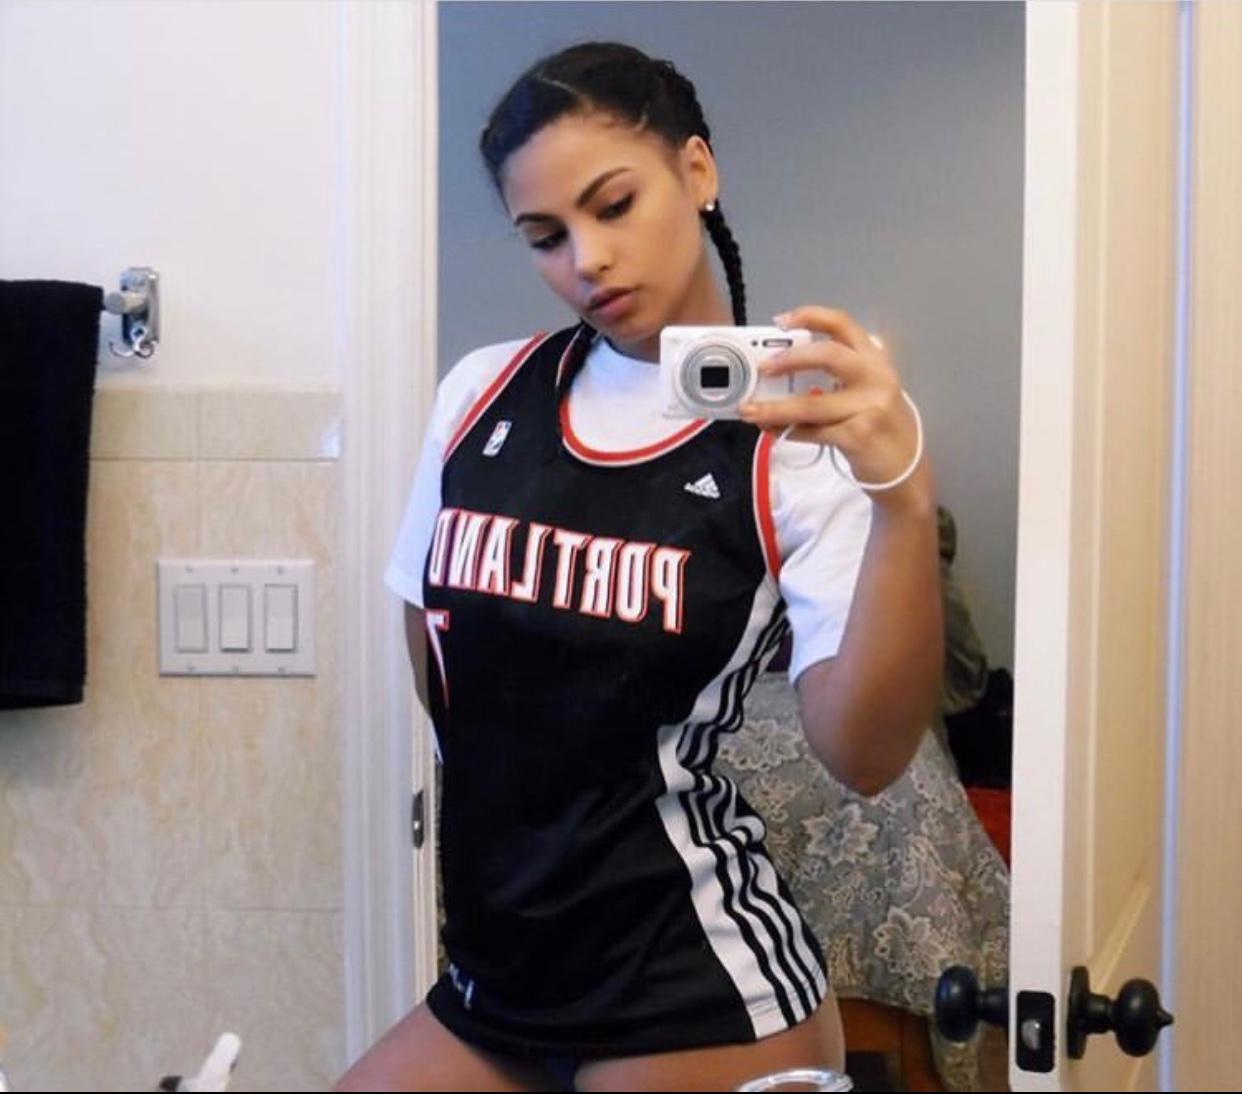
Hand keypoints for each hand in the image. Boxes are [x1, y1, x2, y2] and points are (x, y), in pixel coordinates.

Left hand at [738, 304, 933, 512]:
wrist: (907, 472)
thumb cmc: (881, 428)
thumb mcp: (870, 392)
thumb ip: (839, 377)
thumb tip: (782, 375)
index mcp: (876, 361)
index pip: (844, 325)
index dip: (811, 317)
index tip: (780, 321)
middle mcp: (876, 378)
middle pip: (828, 356)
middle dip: (789, 359)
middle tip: (762, 368)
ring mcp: (869, 408)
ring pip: (812, 403)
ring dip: (775, 408)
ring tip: (749, 410)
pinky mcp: (858, 436)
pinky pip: (812, 432)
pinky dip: (787, 431)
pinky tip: (772, 431)